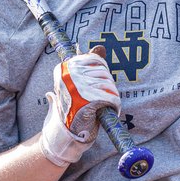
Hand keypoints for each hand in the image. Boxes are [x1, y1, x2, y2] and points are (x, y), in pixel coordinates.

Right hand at [39, 47, 119, 166]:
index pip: (95, 59)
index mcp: (64, 68)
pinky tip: (112, 109)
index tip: (98, 84)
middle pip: (103, 71)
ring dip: (112, 95)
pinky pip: (110, 97)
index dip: (102, 72)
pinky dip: (115, 104)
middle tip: (103, 97)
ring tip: (105, 104)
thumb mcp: (77, 82)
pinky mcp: (86, 100)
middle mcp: (68, 75)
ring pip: (108, 84)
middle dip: (108, 85)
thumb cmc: (73, 106)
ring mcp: (76, 87)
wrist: (66, 133)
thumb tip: (100, 47)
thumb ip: (88, 63)